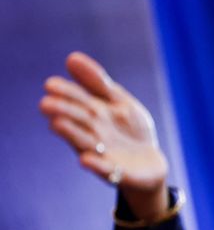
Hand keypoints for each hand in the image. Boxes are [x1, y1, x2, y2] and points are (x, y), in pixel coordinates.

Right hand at [39, 52, 168, 219]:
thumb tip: (71, 57)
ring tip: (57, 124)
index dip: (66, 92)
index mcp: (94, 114)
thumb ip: (98, 83)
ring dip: (72, 134)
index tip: (50, 84)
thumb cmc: (131, 129)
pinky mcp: (115, 172)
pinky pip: (104, 169)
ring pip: (85, 143)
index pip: (78, 100)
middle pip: (78, 120)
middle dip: (64, 112)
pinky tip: (86, 159)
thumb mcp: (120, 102)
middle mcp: (93, 133)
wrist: (150, 164)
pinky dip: (95, 165)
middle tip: (46, 103)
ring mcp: (102, 153)